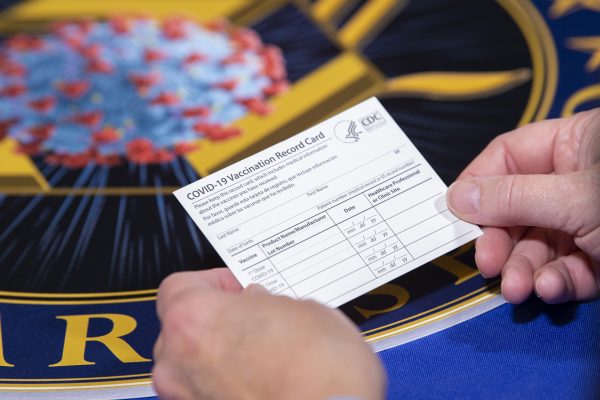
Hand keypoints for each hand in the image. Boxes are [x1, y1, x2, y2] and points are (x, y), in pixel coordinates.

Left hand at [153, 268, 385, 399]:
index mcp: (192, 318)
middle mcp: (178, 362)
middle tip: (255, 318)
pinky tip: (265, 379)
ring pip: (195, 365)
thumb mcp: (301, 309)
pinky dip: (230, 384)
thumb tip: (264, 306)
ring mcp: (189, 397)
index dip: (215, 283)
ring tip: (266, 352)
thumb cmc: (316, 372)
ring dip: (222, 355)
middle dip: (218, 321)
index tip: (239, 287)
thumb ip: (266, 302)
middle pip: (183, 328)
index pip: (181, 286)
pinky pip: (209, 392)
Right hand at [446, 109, 599, 303]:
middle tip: (488, 264)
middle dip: (503, 240)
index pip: (508, 157)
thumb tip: (457, 196)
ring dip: (526, 269)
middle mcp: (576, 181)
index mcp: (574, 145)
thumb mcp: (576, 198)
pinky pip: (568, 268)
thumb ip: (514, 197)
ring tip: (519, 289)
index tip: (457, 214)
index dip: (480, 184)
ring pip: (540, 244)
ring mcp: (589, 221)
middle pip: (518, 208)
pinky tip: (552, 290)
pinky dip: (558, 282)